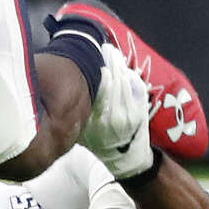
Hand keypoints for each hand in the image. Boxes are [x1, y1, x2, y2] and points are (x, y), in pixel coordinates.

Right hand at [81, 43, 153, 178]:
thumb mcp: (83, 131)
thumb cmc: (100, 145)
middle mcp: (115, 115)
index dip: (99, 69)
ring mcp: (130, 113)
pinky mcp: (140, 111)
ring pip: (124, 82)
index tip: (93, 56)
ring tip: (112, 53)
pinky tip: (123, 67)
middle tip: (104, 48)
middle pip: (114, 80)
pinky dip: (129, 76)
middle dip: (109, 62)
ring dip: (119, 65)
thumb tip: (68, 90)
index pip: (100, 88)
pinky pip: (135, 89)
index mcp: (99, 120)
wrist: (126, 161)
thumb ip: (77, 113)